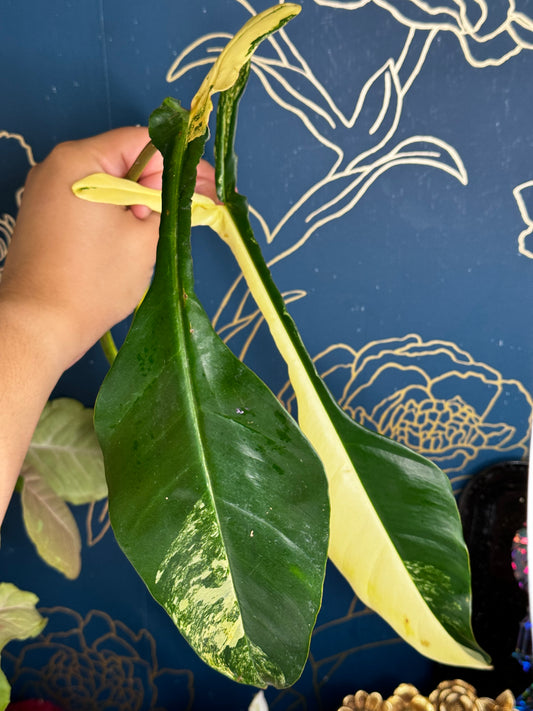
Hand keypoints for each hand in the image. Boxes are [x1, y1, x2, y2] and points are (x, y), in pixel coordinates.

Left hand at [0, 127, 214, 369]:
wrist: (40, 325)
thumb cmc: (93, 282)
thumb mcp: (145, 239)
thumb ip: (169, 204)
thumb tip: (187, 190)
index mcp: (80, 160)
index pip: (143, 142)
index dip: (181, 162)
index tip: (208, 186)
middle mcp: (57, 166)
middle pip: (125, 160)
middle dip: (161, 184)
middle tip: (195, 210)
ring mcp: (47, 191)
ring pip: (110, 183)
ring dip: (141, 201)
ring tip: (165, 229)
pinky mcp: (46, 215)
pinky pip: (91, 202)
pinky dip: (118, 213)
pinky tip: (137, 236)